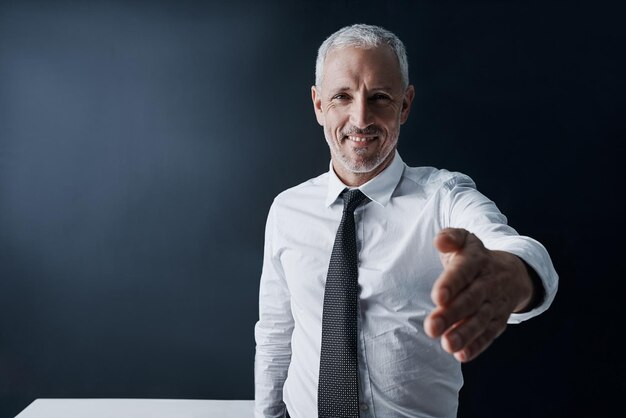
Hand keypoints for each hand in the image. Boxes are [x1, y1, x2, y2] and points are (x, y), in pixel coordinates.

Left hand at [424, 228, 533, 361]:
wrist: (512, 272)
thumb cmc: (475, 256)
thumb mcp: (465, 240)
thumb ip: (450, 237)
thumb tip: (440, 241)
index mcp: (477, 261)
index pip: (463, 272)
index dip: (451, 284)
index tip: (437, 298)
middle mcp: (488, 283)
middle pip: (470, 300)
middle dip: (452, 315)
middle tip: (431, 328)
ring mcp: (495, 304)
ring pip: (480, 320)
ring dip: (464, 334)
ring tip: (447, 344)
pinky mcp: (498, 322)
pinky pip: (488, 334)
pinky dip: (477, 346)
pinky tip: (462, 355)